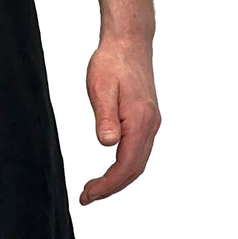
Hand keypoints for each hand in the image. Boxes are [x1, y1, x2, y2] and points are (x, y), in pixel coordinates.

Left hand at [80, 35, 160, 204]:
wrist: (128, 41)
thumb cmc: (112, 61)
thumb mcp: (101, 88)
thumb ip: (105, 117)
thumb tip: (107, 143)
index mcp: (140, 121)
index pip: (126, 165)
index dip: (107, 185)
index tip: (88, 195)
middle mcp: (150, 125)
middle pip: (134, 169)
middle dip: (111, 188)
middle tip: (86, 197)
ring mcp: (150, 123)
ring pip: (137, 163)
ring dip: (117, 180)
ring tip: (94, 189)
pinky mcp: (146, 120)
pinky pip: (137, 152)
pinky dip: (123, 168)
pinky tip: (108, 171)